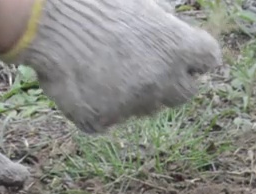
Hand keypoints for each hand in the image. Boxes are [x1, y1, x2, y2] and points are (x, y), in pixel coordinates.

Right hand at [1, 0, 221, 132]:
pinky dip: (100, 104)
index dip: (193, 57)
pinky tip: (83, 81)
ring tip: (105, 65)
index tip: (180, 53)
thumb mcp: (141, 1)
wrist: (47, 21)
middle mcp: (163, 81)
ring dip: (135, 92)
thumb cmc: (94, 3)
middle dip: (171, 81)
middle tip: (145, 65)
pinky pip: (110, 117)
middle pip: (185, 92)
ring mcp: (133, 105)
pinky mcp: (103, 120)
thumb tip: (172, 16)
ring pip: (145, 107)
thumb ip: (163, 16)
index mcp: (178, 47)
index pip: (208, 59)